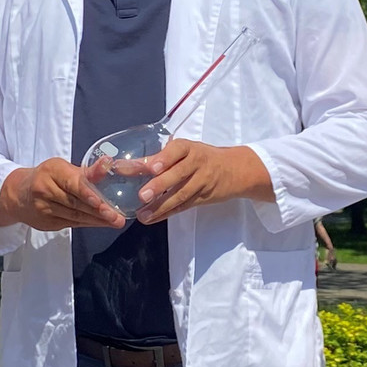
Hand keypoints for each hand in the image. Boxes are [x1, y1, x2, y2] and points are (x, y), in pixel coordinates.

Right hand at [0, 157, 125, 230]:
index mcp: (51, 171)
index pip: (71, 183)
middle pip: (75, 203)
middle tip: (117, 217)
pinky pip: (71, 224)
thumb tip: (108, 163)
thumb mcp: (64, 169)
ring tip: (115, 221)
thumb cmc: (48, 177)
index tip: (102, 201)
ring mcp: (43, 209)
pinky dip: (88, 224)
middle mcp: (44, 189)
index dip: (87, 193)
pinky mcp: (46, 223)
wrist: (19, 194)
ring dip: (97, 220)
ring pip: (74, 216)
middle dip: (98, 211)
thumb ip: (87, 171)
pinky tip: (101, 223)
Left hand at [135, 140, 275, 223]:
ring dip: (161, 206)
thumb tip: (131, 165)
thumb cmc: (202, 157)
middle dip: (160, 185)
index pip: (176, 150)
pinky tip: (152, 218)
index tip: (151, 167)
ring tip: (143, 214)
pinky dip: (167, 213)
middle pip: (178, 174)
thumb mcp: (186, 151)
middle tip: (142, 195)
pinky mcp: (203, 197)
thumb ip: (161, 157)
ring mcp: (202, 181)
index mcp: (189, 147)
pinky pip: (184, 206)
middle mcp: (197, 163)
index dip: (164, 158)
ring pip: (181, 194)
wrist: (235, 169)